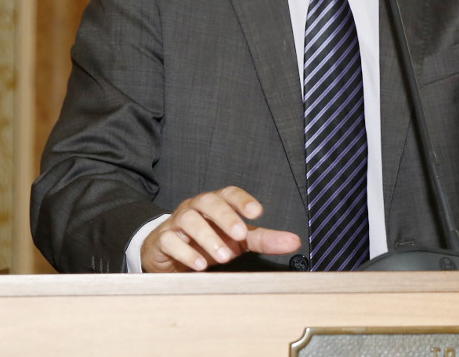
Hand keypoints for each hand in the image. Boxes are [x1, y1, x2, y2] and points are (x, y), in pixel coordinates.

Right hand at [141, 186, 301, 272]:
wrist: (170, 254)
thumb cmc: (209, 241)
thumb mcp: (238, 240)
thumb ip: (264, 239)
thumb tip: (295, 241)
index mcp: (217, 203)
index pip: (229, 193)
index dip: (242, 200)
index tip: (257, 212)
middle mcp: (196, 207)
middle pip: (209, 201)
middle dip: (226, 217)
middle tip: (240, 235)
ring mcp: (177, 222)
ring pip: (189, 220)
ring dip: (207, 237)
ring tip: (223, 256)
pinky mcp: (163, 240)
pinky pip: (170, 240)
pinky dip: (185, 251)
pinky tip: (200, 264)